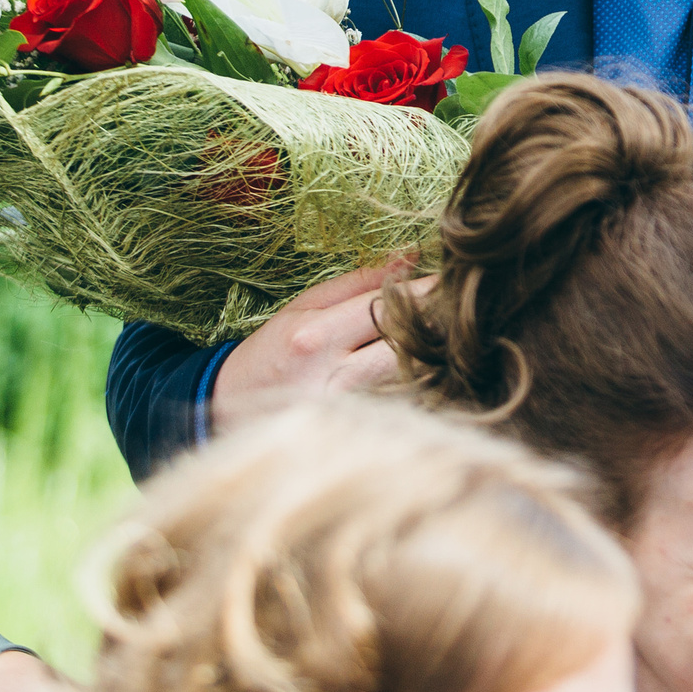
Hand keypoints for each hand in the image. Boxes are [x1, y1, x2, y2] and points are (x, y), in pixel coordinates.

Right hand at [209, 256, 432, 430]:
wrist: (228, 408)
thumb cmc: (272, 350)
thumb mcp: (305, 307)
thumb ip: (360, 283)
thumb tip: (413, 257)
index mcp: (316, 338)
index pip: (387, 309)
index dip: (426, 293)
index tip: (453, 280)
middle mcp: (331, 378)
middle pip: (407, 349)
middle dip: (438, 327)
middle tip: (464, 311)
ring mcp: (345, 414)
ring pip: (410, 381)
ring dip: (434, 358)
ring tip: (449, 339)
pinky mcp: (354, 434)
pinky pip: (400, 407)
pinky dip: (418, 388)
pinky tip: (428, 374)